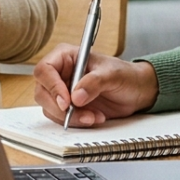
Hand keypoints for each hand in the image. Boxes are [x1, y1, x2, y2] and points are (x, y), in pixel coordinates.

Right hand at [34, 47, 157, 126]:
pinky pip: (61, 118)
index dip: (51, 87)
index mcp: (66, 57)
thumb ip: (94, 83)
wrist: (136, 92)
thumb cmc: (125, 75)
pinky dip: (76, 122)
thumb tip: (76, 97)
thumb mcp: (112, 74)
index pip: (45, 70)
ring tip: (94, 116)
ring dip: (71, 117)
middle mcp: (60, 74)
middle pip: (42, 92)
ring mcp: (62, 92)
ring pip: (50, 108)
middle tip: (79, 114)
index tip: (66, 102)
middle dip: (60, 108)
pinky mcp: (69, 107)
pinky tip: (94, 117)